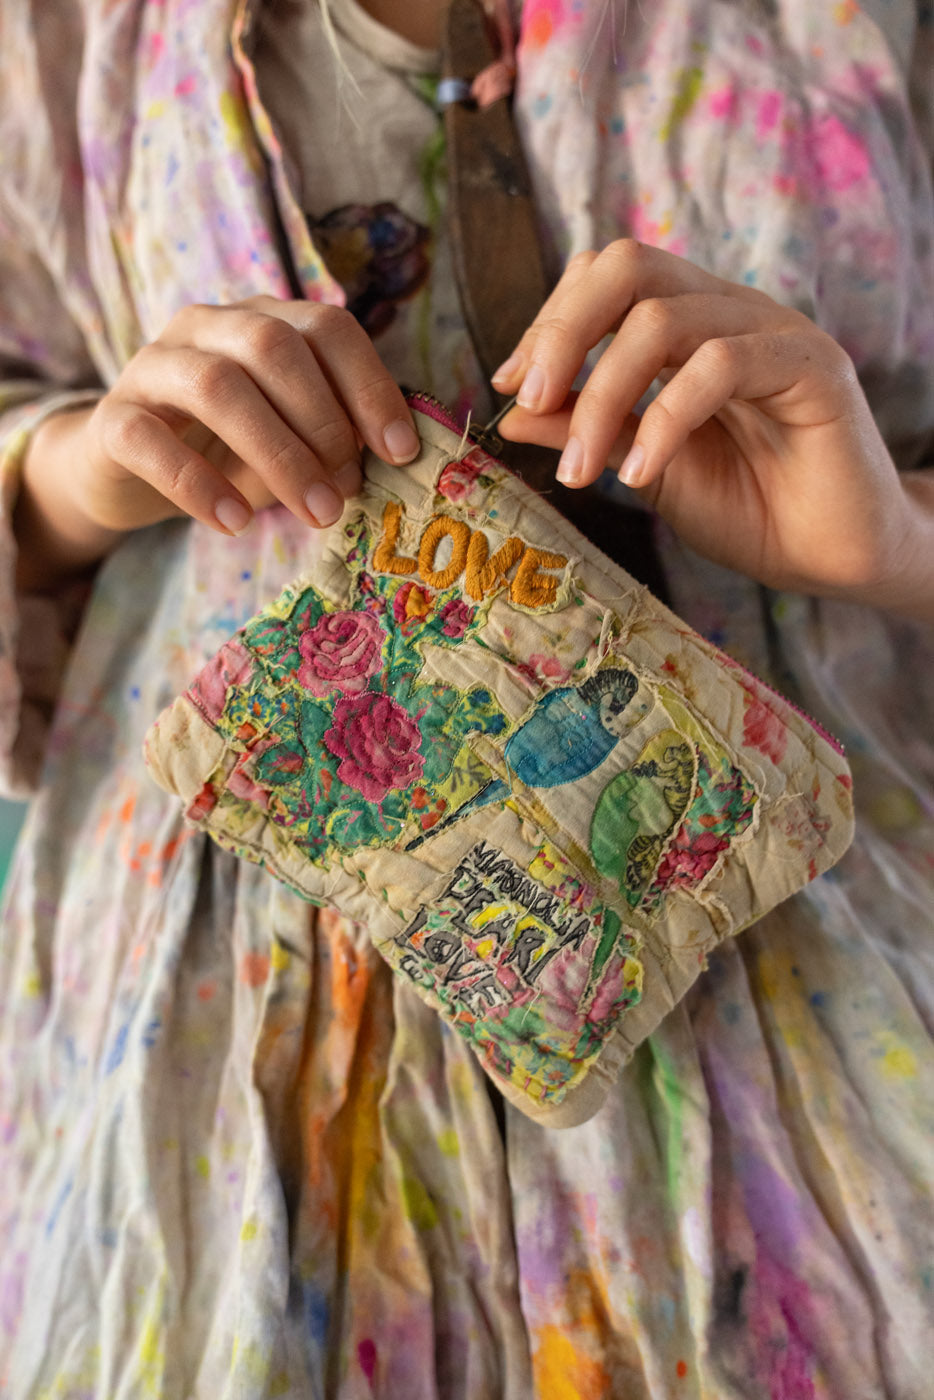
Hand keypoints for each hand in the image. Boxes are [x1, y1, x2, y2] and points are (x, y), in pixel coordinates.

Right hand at [67, 296, 418, 536]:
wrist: (130, 473)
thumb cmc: (228, 453)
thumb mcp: (293, 440)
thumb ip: (337, 437)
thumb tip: (399, 462)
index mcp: (263, 321)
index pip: (327, 326)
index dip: (370, 385)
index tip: (400, 451)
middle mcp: (207, 326)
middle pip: (273, 347)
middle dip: (323, 423)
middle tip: (349, 491)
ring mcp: (154, 366)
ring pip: (217, 386)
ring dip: (278, 454)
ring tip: (315, 512)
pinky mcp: (114, 418)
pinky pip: (150, 440)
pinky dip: (198, 483)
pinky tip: (235, 521)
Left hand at [492, 240, 920, 603]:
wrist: (831, 557)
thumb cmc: (747, 509)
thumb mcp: (643, 468)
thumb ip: (586, 430)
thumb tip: (509, 410)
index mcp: (686, 323)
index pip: (605, 276)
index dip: (548, 322)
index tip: (509, 387)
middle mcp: (726, 311)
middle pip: (628, 266)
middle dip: (562, 331)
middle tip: (529, 400)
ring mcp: (771, 330)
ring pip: (663, 319)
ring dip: (602, 396)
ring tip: (580, 470)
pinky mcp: (810, 364)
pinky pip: (719, 365)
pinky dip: (664, 421)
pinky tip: (639, 473)